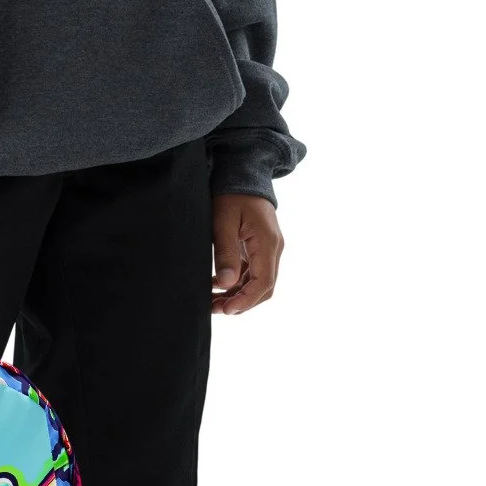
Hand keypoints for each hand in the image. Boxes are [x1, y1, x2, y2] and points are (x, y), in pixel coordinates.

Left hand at [211, 192, 282, 314]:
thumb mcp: (223, 221)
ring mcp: (269, 249)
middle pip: (264, 288)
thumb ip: (226, 252)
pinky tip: (217, 286)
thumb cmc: (231, 194)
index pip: (263, 283)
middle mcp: (274, 249)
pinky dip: (237, 283)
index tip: (226, 311)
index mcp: (268, 242)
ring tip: (212, 301)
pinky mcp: (260, 248)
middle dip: (241, 302)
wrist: (244, 174)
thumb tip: (226, 283)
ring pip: (258, 282)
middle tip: (215, 309)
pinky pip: (253, 272)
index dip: (246, 301)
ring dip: (238, 295)